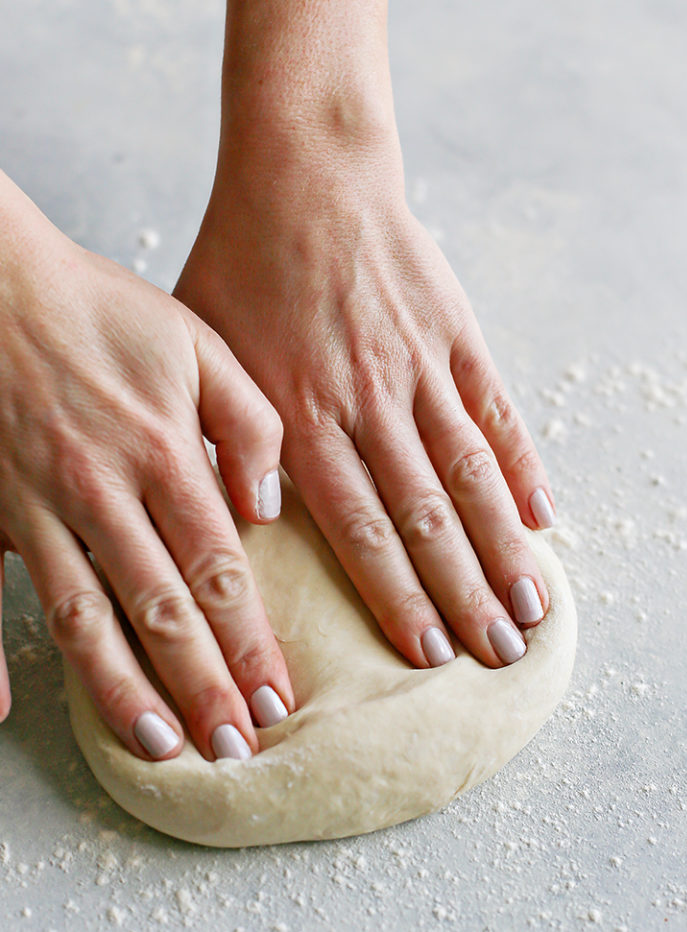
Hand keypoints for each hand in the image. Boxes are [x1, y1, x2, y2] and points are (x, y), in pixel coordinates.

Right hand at [0, 173, 293, 760]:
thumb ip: (249, 422)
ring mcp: (35, 504)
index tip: (276, 698)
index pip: (219, 570)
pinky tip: (7, 708)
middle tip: (234, 746)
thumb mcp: (199, 344)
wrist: (0, 280)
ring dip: (121, 688)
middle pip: (161, 608)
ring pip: (84, 615)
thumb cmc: (103, 312)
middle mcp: (102, 490)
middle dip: (202, 684)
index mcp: (164, 452)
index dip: (250, 641)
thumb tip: (268, 509)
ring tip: (159, 746)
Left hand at [175, 92, 555, 670]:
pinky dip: (520, 464)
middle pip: (423, 516)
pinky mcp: (453, 331)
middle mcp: (364, 402)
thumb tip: (253, 524)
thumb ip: (227, 438)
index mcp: (298, 416)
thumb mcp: (201, 353)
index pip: (356, 528)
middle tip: (494, 654)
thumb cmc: (241, 265)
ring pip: (468, 472)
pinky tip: (542, 515)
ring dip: (501, 546)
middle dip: (461, 594)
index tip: (427, 653)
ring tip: (530, 607)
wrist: (302, 177)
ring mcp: (416, 366)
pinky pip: (493, 407)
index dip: (398, 596)